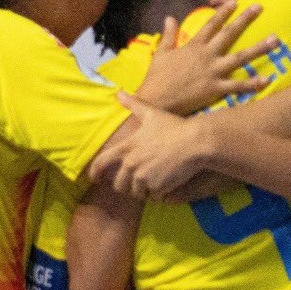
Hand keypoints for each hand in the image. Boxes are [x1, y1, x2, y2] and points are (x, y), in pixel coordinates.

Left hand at [91, 92, 212, 199]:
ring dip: (142, 191)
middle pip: (119, 184)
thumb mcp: (152, 113)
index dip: (95, 172)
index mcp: (127, 147)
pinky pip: (153, 196)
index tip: (94, 178)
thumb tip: (119, 92)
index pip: (102, 162)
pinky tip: (165, 183)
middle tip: (134, 183)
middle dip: (125, 185)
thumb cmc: (174, 127)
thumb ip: (133, 105)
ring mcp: (144, 178)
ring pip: (136, 193)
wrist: (196, 142)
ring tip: (152, 182)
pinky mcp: (157, 188)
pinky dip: (158, 193)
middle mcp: (131, 164)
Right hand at [135, 2, 277, 114]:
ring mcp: (213, 72)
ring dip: (259, 48)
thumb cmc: (157, 79)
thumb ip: (168, 35)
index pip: (211, 25)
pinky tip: (268, 79)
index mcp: (194, 46)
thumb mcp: (161, 53)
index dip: (223, 12)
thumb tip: (170, 17)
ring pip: (240, 57)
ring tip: (275, 40)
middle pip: (230, 34)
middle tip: (260, 8)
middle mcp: (206, 55)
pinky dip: (253, 84)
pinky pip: (238, 86)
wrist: (156, 101)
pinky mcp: (215, 89)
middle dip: (245, 20)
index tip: (235, 2)